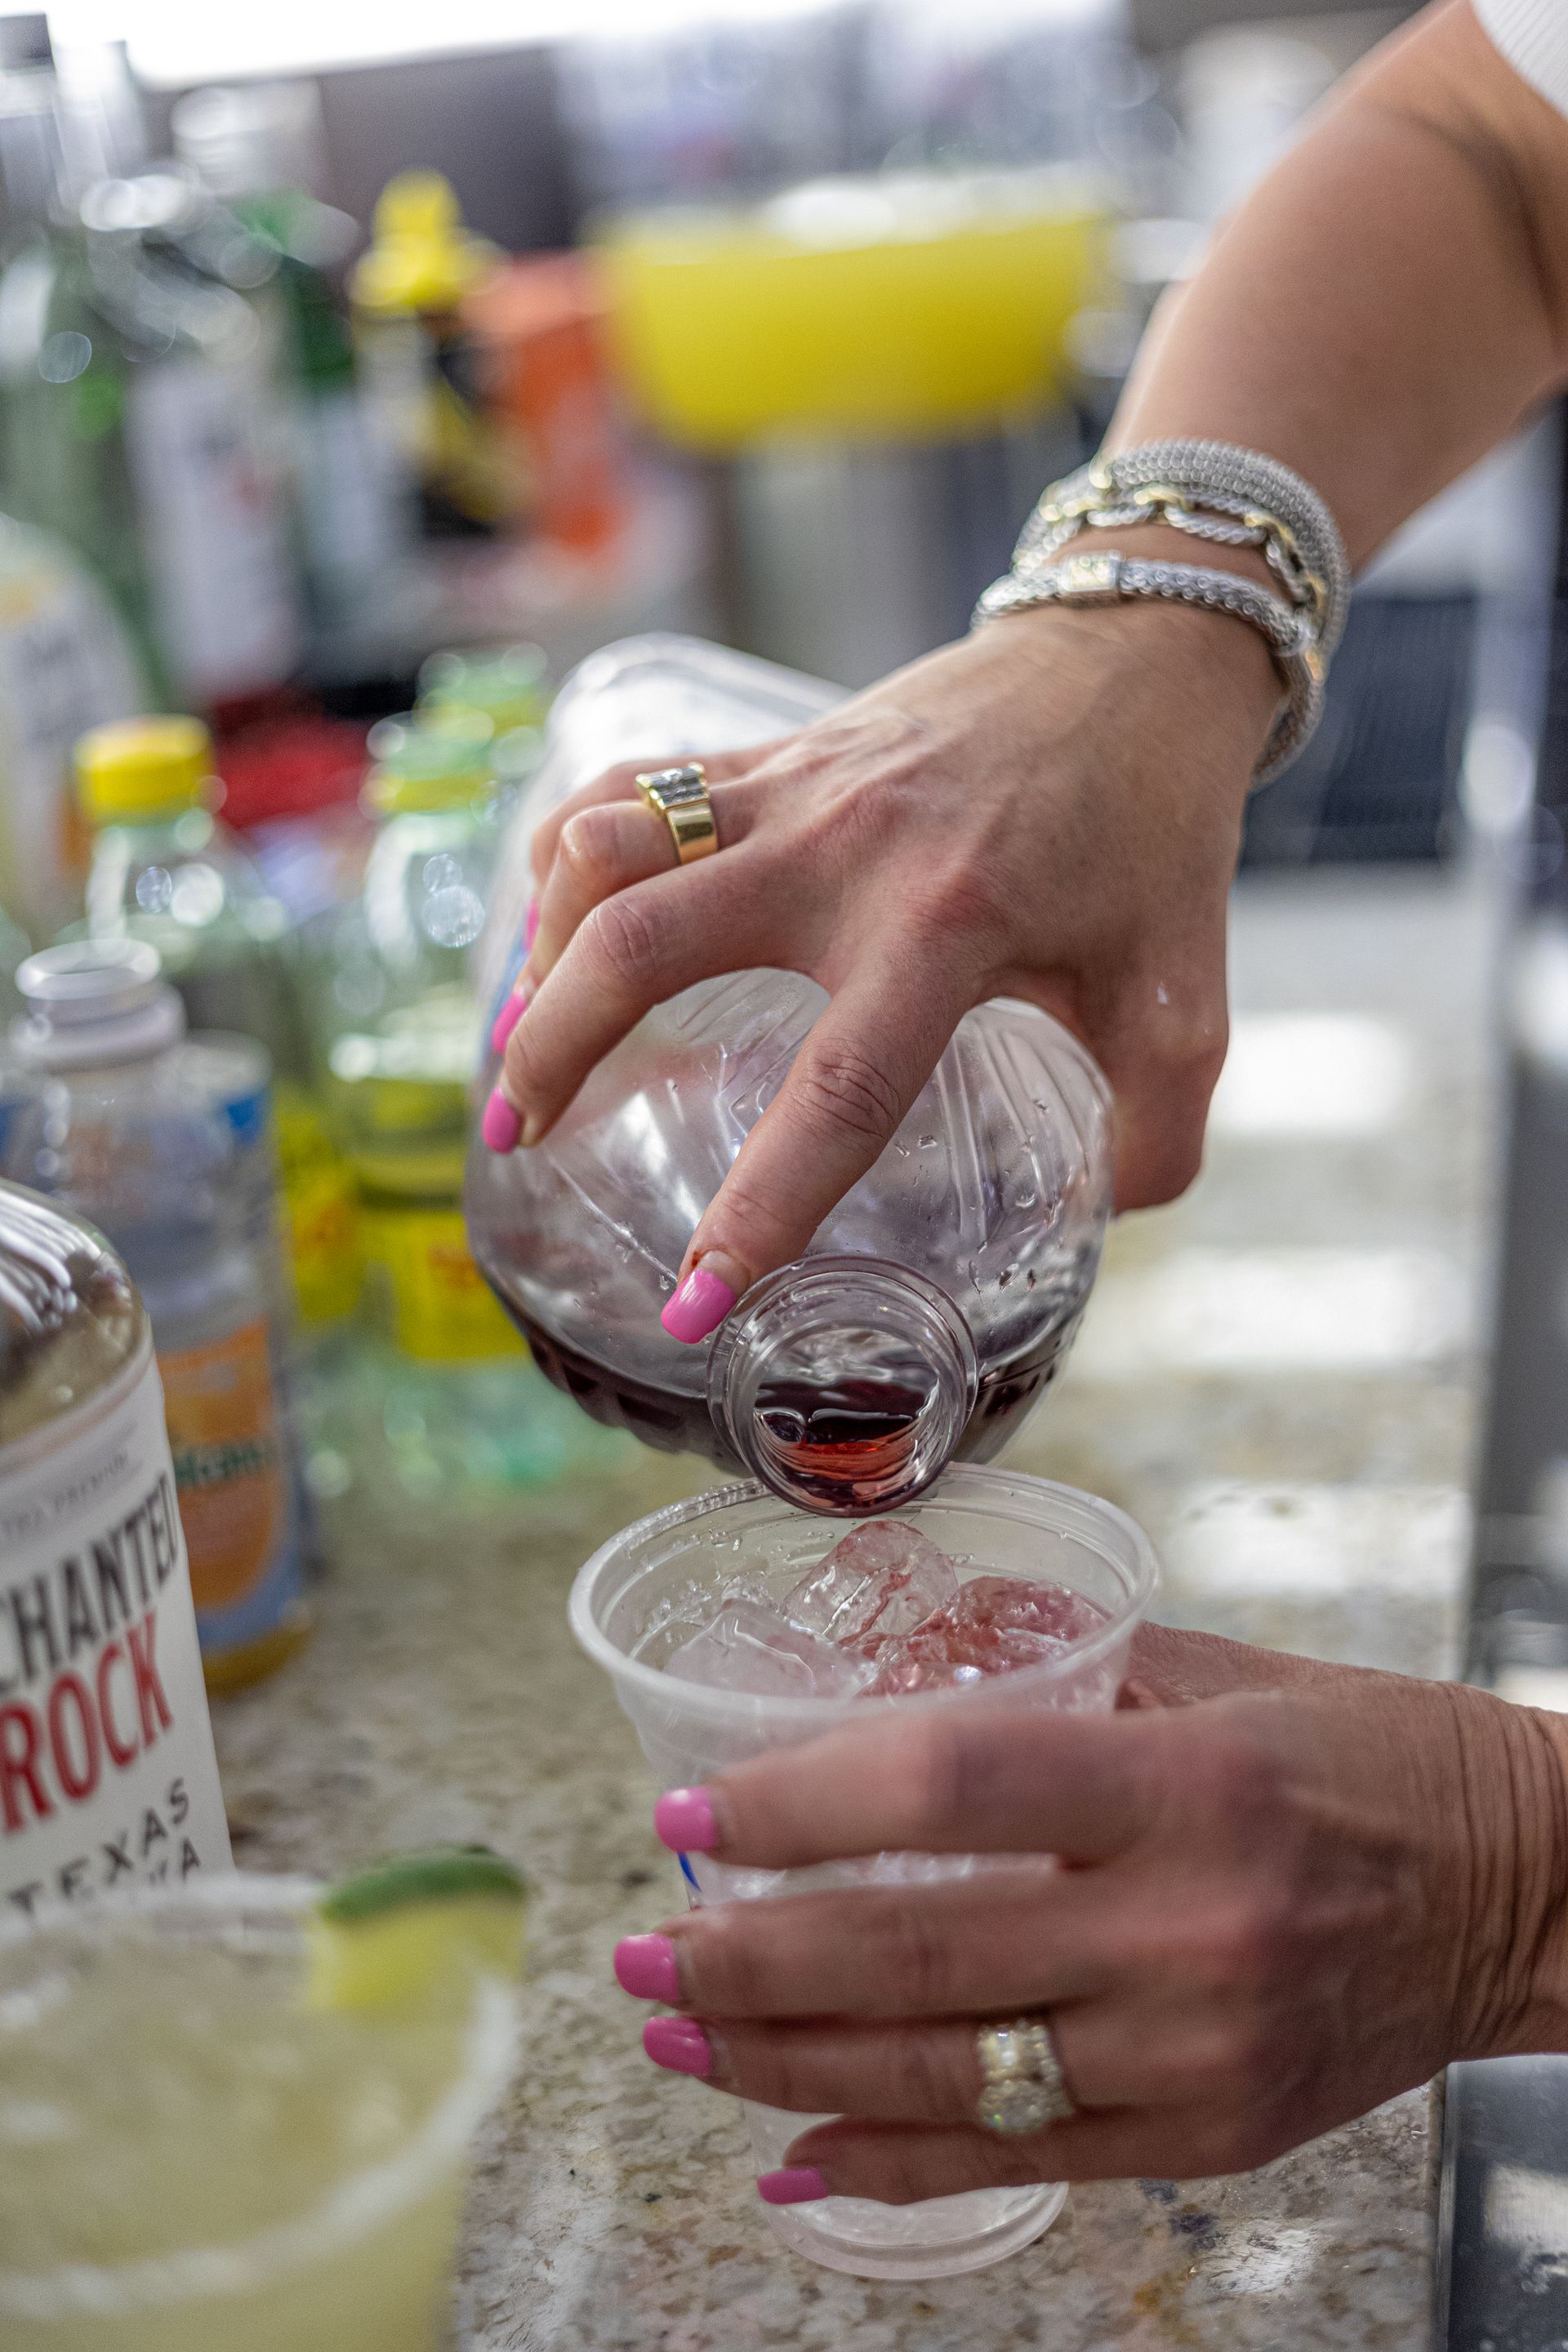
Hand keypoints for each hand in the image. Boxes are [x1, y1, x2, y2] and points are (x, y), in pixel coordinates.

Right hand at [489, 596, 1279, 1328]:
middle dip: (555, 1054)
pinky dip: (571, 858)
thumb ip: (1158, 1128)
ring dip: (541, 950)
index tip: (693, 1306)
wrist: (1136, 652)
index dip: (758, 1212)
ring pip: (608, 851)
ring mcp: (792, 785)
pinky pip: (631, 787)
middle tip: (517, 1144)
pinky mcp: (772, 746)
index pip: (836, 1094)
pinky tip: (556, 927)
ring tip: (516, 1045)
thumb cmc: (1158, 828)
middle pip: (644, 947)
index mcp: (949, 927)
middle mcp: (844, 850)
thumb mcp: (1187, 994)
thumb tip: (1106, 1221)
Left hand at [614, 1635, 1567, 2202]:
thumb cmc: (1369, 1753)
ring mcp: (1193, 2056)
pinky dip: (890, 2163)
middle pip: (915, 1955)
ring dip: (781, 2064)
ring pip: (942, 2076)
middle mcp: (1183, 1930)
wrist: (1527, 1892)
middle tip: (641, 1943)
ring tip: (673, 2034)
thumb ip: (1055, 1684)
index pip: (943, 1787)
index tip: (695, 1807)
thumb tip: (887, 1693)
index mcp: (1184, 1783)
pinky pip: (1019, 2165)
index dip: (797, 1802)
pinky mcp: (1207, 2140)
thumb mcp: (1218, 1675)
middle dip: (747, 1957)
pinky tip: (791, 2155)